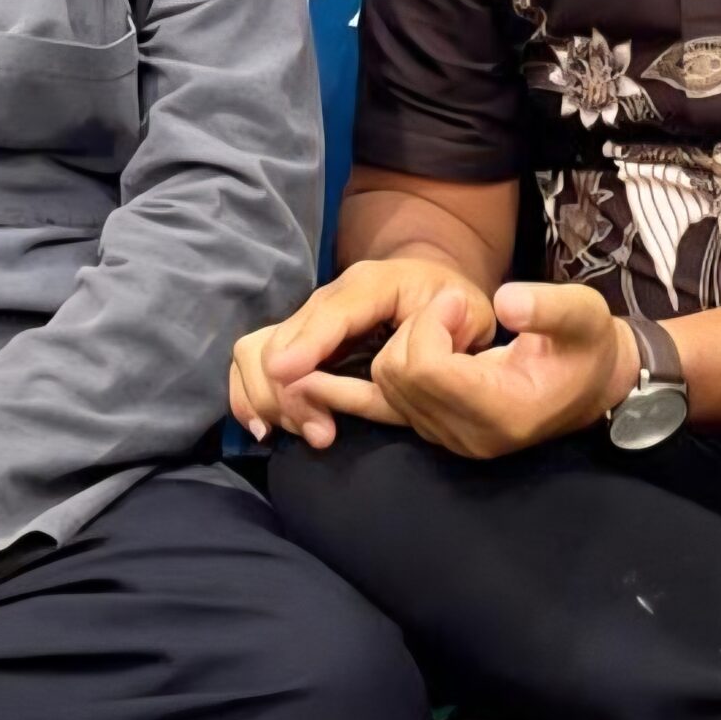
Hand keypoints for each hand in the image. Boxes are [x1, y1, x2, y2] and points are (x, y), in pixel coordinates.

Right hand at [231, 258, 495, 446]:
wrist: (433, 287)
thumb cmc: (454, 305)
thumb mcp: (468, 311)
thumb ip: (455, 325)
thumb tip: (435, 336)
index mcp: (373, 284)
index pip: (331, 311)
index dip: (308, 341)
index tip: (284, 372)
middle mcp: (331, 296)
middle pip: (284, 338)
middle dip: (290, 391)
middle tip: (322, 434)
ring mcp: (309, 317)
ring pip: (258, 351)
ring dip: (270, 397)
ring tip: (311, 432)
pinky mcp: (298, 341)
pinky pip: (252, 363)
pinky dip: (251, 395)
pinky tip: (269, 428)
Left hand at [370, 281, 638, 459]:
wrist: (590, 384)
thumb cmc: (587, 345)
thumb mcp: (584, 314)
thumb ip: (548, 307)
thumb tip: (505, 303)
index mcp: (505, 410)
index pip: (428, 370)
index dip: (432, 322)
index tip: (459, 299)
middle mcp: (472, 436)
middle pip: (400, 376)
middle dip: (417, 328)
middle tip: (454, 308)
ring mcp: (453, 440)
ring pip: (386, 388)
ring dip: (408, 344)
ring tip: (450, 329)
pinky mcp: (440, 433)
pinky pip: (387, 405)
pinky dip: (391, 369)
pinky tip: (397, 353)